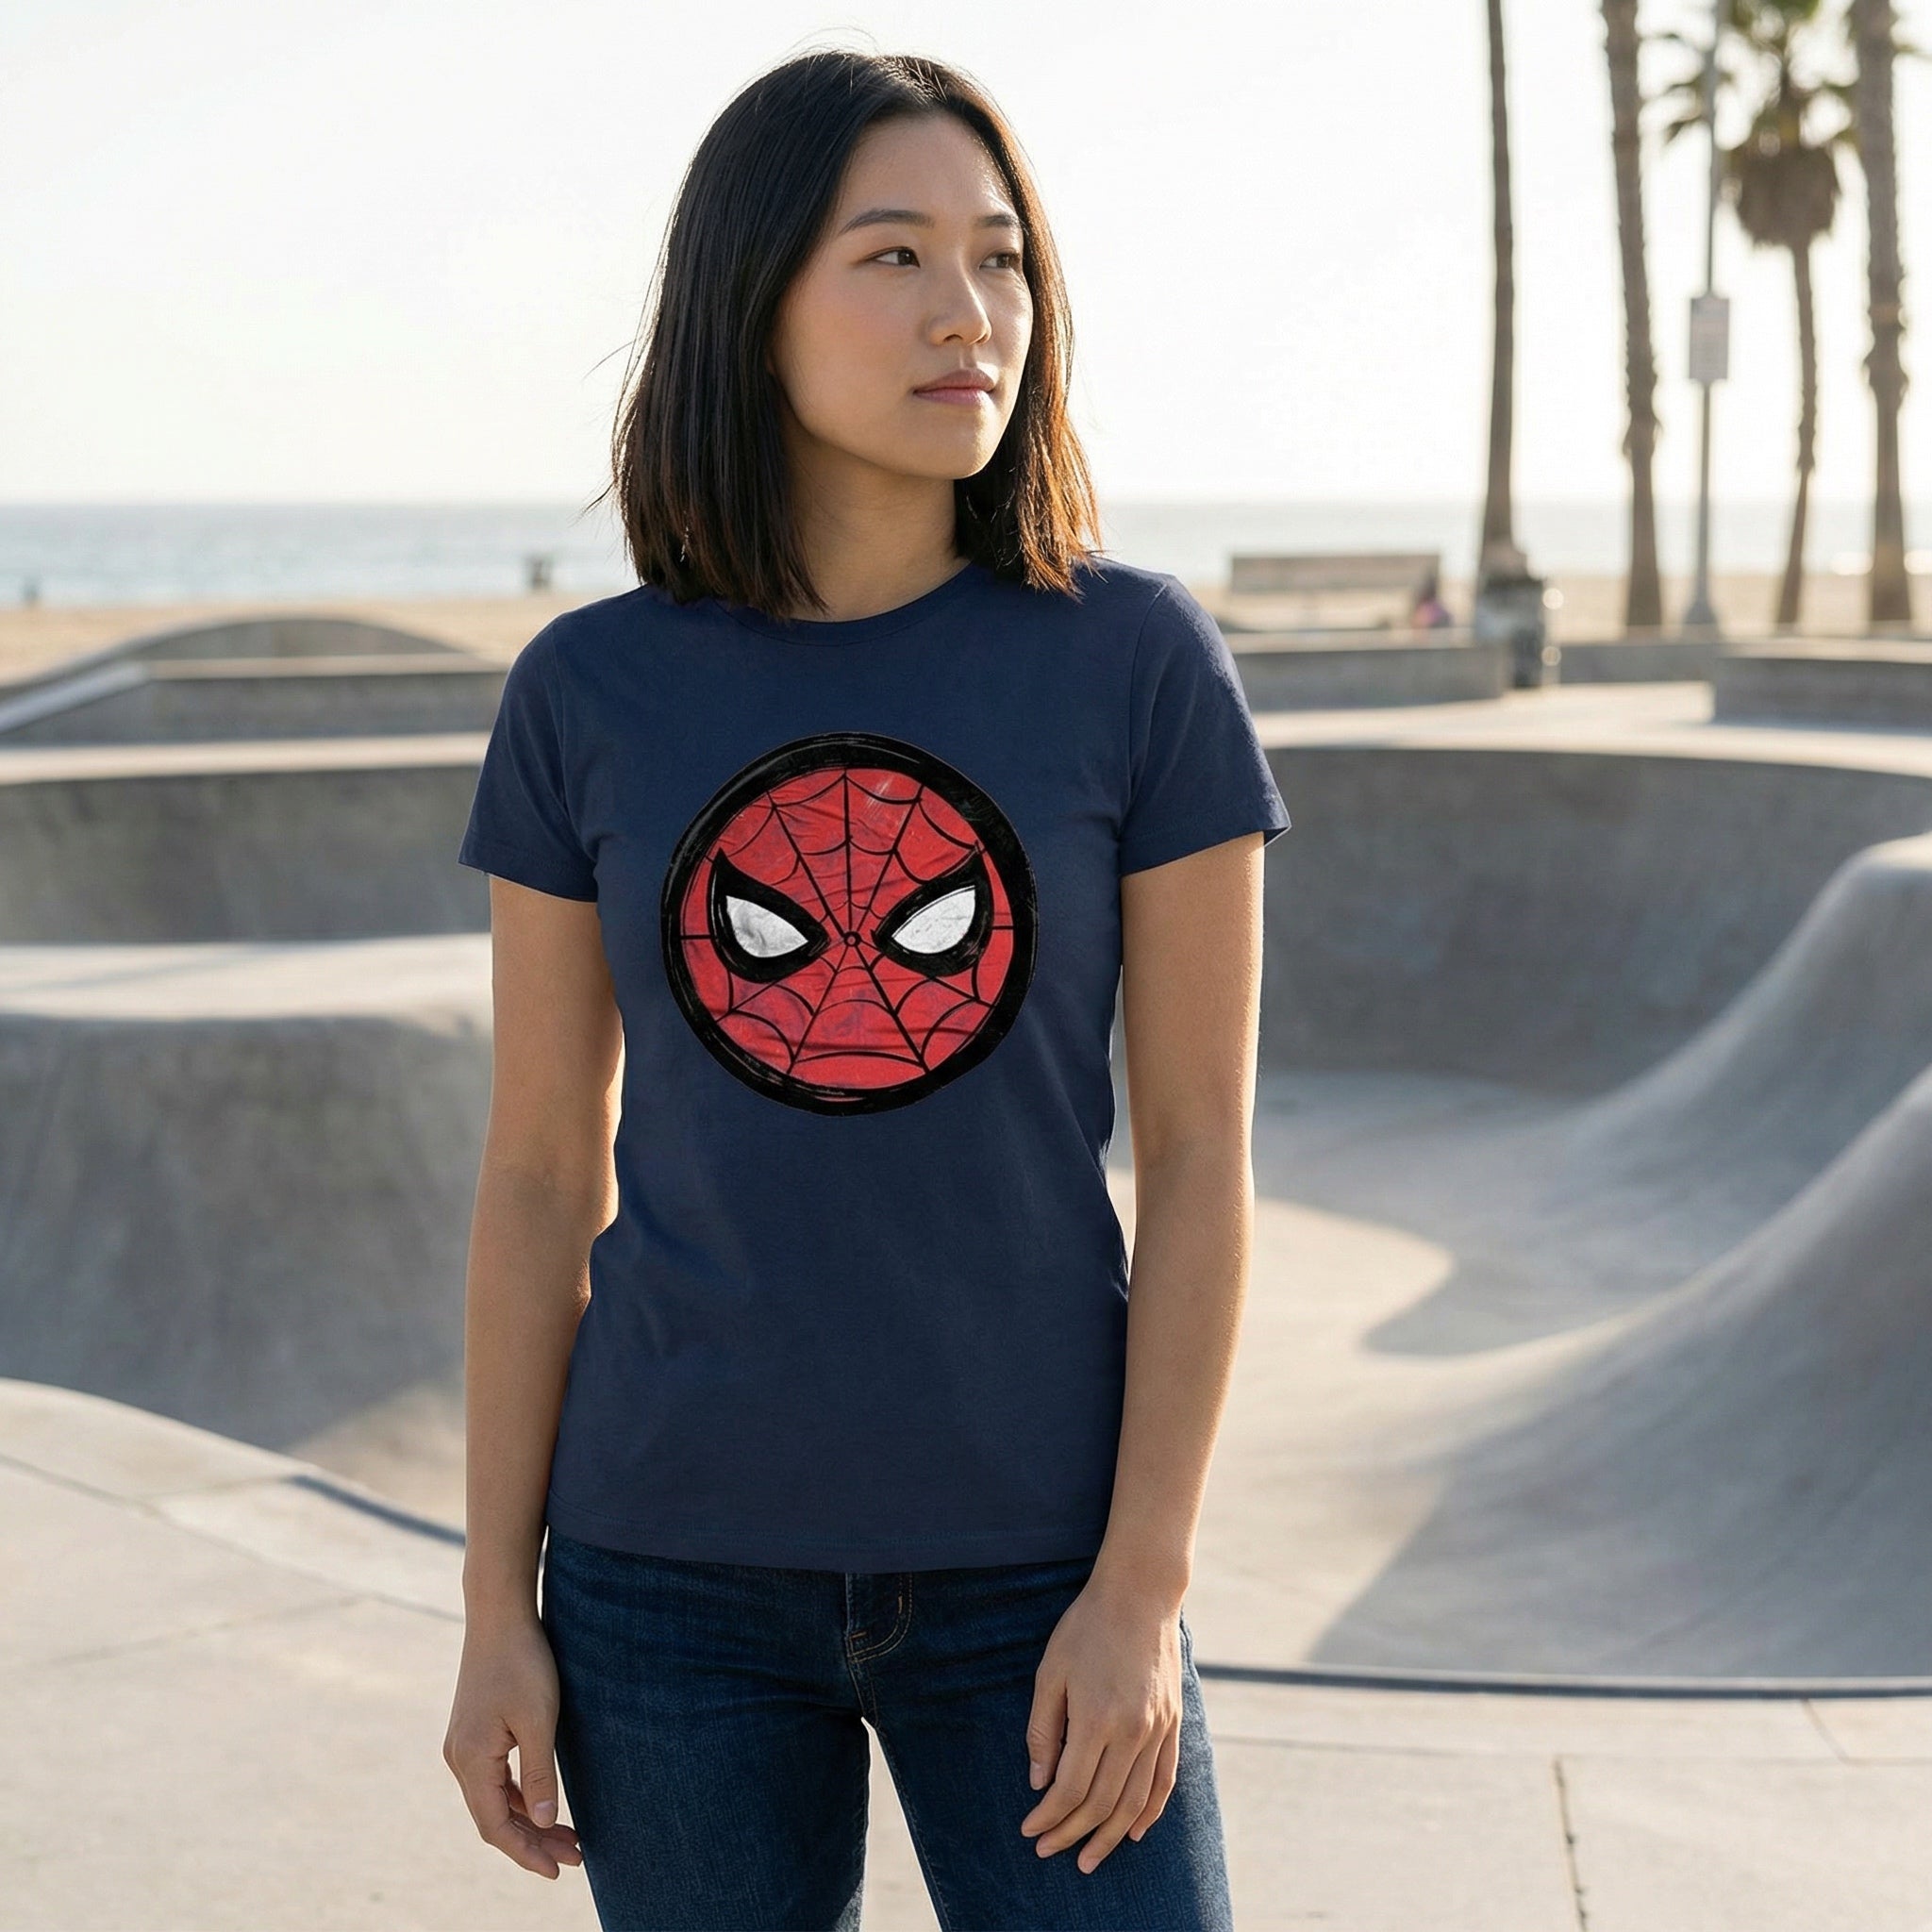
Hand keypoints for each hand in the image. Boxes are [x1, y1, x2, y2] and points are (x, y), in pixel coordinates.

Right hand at [443, 1612, 584, 1878]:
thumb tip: (542, 1821)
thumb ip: (539, 1774)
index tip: (558, 1870)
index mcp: (471, 1760)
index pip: (495, 1827)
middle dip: (534, 1840)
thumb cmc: (522, 1662)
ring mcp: (464, 1745)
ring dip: (528, 1819)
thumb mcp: (538, 1719)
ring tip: (568, 1836)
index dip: (526, 1852)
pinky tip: (543, 1802)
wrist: (499, 1614)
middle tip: (576, 1856)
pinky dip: (518, 1795)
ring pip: (495, 1799)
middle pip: (495, 1817)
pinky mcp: (474, 1731)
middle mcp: (459, 1758)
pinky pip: (494, 1778)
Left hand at [1019, 1574, 1184, 1874]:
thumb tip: (1039, 1782)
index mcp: (1097, 1719)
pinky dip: (1151, 1812)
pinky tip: (1134, 1832)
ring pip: (1135, 1801)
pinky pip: (1165, 1781)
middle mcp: (1132, 1732)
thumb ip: (1044, 1729)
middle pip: (1101, 1803)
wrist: (1140, 1595)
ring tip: (1089, 1858)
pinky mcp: (1174, 1724)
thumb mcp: (1051, 1671)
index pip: (1070, 1789)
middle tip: (1049, 1852)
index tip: (1029, 1831)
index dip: (1048, 1817)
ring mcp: (1158, 1730)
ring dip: (1110, 1836)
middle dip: (1071, 1834)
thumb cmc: (1087, 1628)